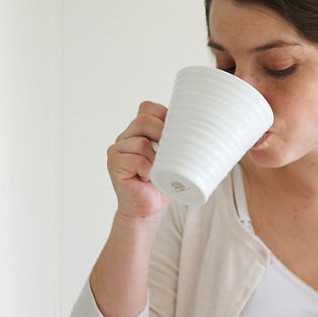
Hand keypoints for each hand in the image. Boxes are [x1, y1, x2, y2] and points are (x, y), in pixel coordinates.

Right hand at [106, 101, 170, 220]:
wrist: (149, 209)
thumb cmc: (164, 182)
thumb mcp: (174, 156)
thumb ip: (178, 139)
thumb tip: (204, 124)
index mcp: (138, 130)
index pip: (147, 108)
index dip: (163, 116)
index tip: (176, 134)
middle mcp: (125, 137)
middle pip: (143, 120)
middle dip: (162, 134)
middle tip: (171, 154)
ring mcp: (116, 150)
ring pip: (141, 143)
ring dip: (155, 159)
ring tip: (156, 172)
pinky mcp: (113, 164)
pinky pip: (136, 160)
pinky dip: (147, 170)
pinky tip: (147, 179)